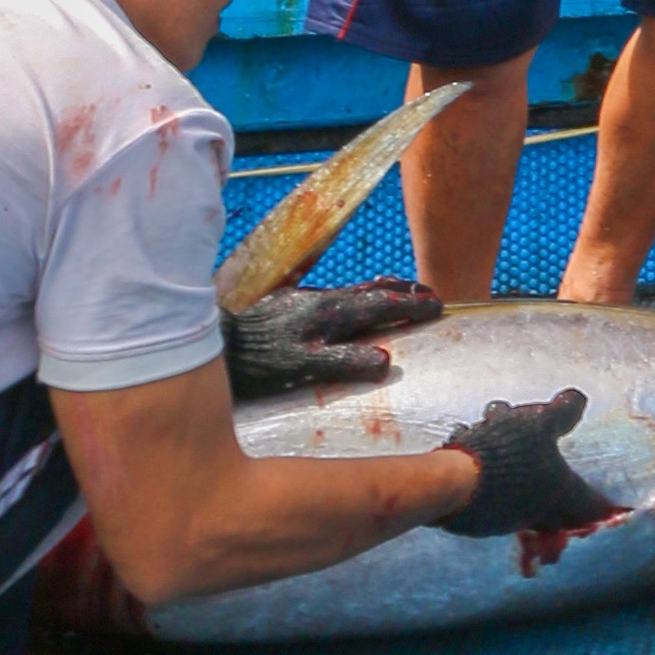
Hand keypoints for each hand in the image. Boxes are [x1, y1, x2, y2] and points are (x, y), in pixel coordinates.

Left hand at [224, 278, 443, 399]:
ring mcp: (308, 300)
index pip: (382, 305)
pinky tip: (354, 301)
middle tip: (431, 295)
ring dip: (385, 289)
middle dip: (405, 292)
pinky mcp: (292, 303)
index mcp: (332, 314)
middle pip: (374, 292)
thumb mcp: (302, 365)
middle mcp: (324, 302)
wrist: (215, 336)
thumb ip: (344, 362)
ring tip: (403, 290)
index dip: (411, 306)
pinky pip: (338, 294)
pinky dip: (359, 295)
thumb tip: (386, 363)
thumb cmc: (256, 358)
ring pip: (356, 290)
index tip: (438, 305)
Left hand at [438, 391, 618, 538]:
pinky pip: (463, 445)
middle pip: (515, 409)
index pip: (566, 406)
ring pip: (486, 425)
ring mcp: (479, 431)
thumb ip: (581, 501)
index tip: (576, 408)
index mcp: (541, 425)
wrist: (459, 487)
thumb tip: (605, 510)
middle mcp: (509, 420)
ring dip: (490, 438)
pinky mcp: (453, 449)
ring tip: (495, 461)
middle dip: (517, 421)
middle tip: (525, 443)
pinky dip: (469, 456)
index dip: (572, 407)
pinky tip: (470, 476)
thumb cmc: (517, 483)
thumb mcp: (558, 495)